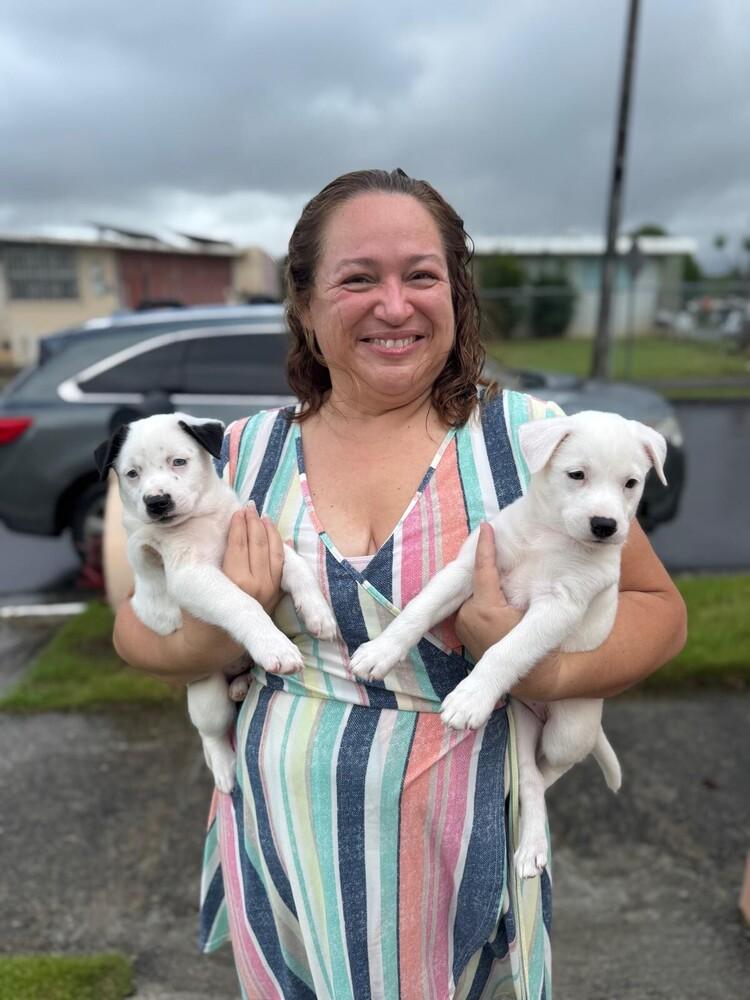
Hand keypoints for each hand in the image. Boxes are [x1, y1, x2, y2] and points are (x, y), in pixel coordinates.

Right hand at [180, 504, 284, 667]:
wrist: (213, 645)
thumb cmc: (194, 613)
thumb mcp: (183, 589)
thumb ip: (175, 563)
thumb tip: (146, 538)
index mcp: (233, 584)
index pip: (239, 545)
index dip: (239, 524)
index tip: (237, 509)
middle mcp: (254, 589)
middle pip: (258, 545)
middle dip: (255, 522)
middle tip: (249, 505)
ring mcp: (269, 593)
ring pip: (274, 553)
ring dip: (269, 531)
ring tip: (260, 515)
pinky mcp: (276, 596)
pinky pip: (282, 565)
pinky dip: (280, 546)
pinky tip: (275, 533)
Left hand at [454, 521, 562, 701]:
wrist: (536, 678)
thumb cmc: (544, 642)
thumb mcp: (540, 610)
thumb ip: (524, 583)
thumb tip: (516, 557)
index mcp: (486, 611)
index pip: (483, 570)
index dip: (486, 546)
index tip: (488, 526)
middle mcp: (468, 618)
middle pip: (479, 581)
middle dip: (490, 572)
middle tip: (508, 564)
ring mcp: (462, 627)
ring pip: (474, 593)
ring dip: (487, 589)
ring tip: (510, 598)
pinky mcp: (462, 633)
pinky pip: (472, 606)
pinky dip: (482, 601)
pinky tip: (500, 607)